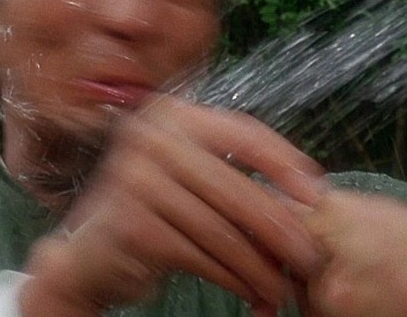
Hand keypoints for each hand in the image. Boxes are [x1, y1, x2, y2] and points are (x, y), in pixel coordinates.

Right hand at [20, 95, 325, 315]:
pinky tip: (250, 291)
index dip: (285, 163)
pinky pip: (202, 256)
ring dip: (260, 265)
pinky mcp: (134, 224)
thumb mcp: (188, 174)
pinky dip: (232, 278)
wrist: (90, 256)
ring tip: (283, 286)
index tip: (317, 193)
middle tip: (310, 258)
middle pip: (236, 187)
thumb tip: (307, 189)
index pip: (243, 133)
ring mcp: (137, 179)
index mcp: (172, 116)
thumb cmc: (152, 212)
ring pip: (222, 229)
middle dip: (280, 229)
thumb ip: (231, 170)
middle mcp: (151, 138)